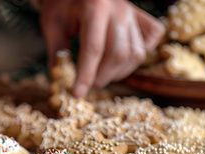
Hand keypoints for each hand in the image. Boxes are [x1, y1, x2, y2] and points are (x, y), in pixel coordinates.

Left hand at [40, 0, 164, 96]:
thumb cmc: (62, 4)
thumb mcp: (52, 24)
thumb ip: (57, 51)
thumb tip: (60, 79)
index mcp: (95, 7)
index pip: (93, 48)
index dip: (86, 75)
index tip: (78, 93)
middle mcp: (119, 9)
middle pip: (118, 53)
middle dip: (103, 76)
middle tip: (90, 84)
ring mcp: (132, 13)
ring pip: (136, 53)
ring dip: (119, 72)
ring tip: (102, 75)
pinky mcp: (141, 16)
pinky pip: (151, 39)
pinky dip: (139, 55)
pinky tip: (122, 60)